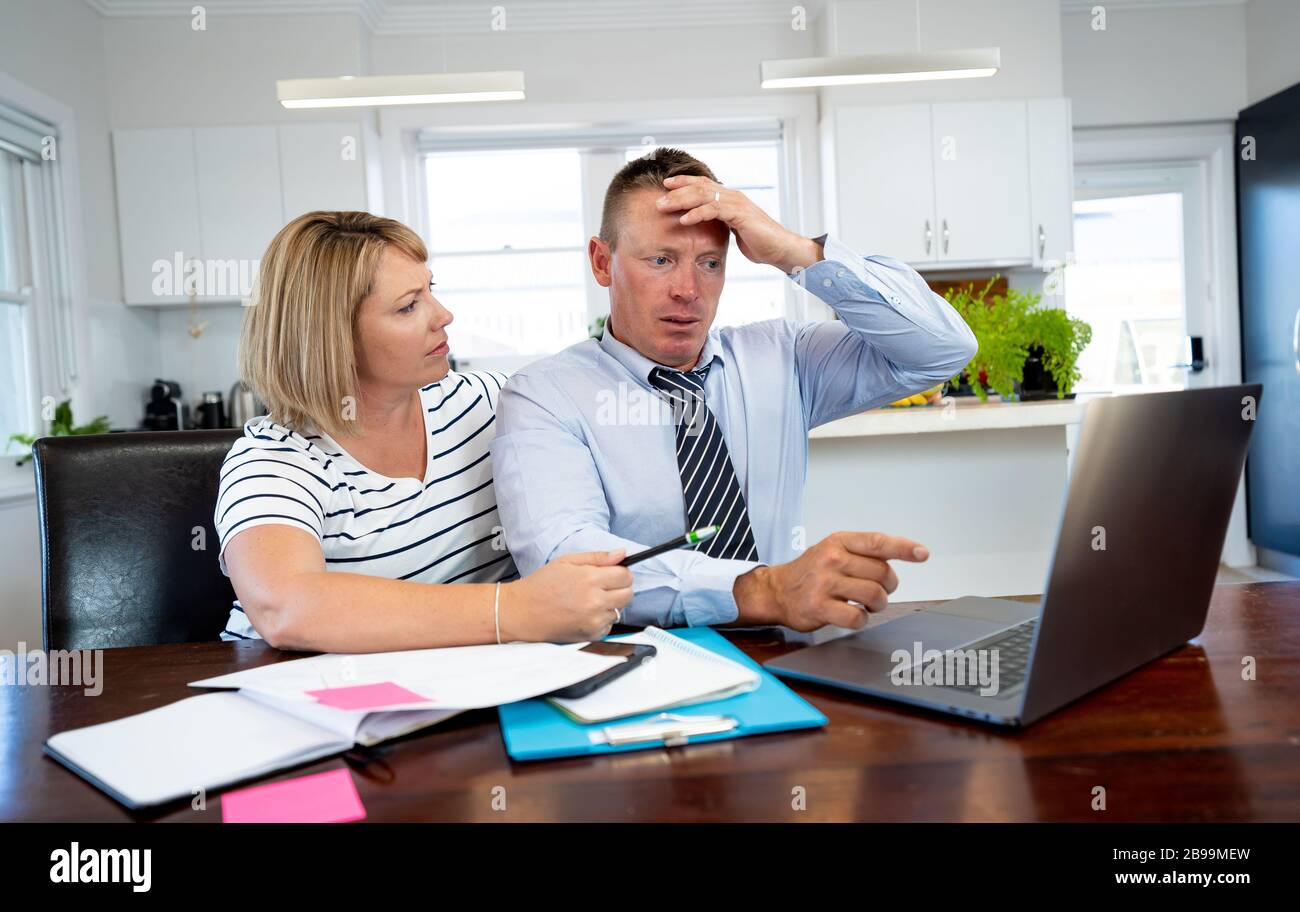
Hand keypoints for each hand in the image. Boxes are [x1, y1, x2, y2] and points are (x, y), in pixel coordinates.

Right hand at [502, 550, 633, 642]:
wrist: (522, 612)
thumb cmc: (541, 586)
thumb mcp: (567, 562)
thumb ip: (598, 557)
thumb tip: (621, 554)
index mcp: (590, 579)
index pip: (626, 576)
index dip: (620, 572)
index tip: (612, 573)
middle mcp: (595, 602)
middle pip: (628, 594)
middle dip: (619, 588)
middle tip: (601, 586)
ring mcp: (594, 621)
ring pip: (620, 610)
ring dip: (611, 604)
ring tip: (588, 600)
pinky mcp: (592, 634)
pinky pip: (609, 624)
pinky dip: (602, 618)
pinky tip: (585, 612)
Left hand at [655, 174, 822, 273]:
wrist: (781, 249)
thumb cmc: (760, 243)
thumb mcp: (734, 231)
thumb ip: (721, 225)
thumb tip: (707, 228)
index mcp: (730, 199)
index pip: (703, 185)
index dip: (683, 183)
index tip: (665, 186)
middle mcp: (732, 196)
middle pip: (699, 186)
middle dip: (676, 191)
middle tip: (657, 199)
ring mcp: (736, 203)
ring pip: (703, 195)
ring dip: (680, 200)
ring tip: (663, 207)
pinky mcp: (740, 215)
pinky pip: (714, 210)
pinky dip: (697, 214)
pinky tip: (683, 220)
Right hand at [733, 532, 928, 631]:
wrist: (777, 590)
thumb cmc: (811, 571)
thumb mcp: (833, 550)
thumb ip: (863, 552)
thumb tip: (901, 555)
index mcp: (838, 542)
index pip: (877, 542)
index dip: (903, 547)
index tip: (922, 553)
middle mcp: (832, 559)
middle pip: (882, 573)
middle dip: (888, 586)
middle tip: (878, 590)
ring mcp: (825, 583)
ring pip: (873, 595)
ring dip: (877, 604)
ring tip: (867, 604)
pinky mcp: (819, 607)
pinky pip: (857, 616)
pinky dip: (861, 619)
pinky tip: (852, 614)